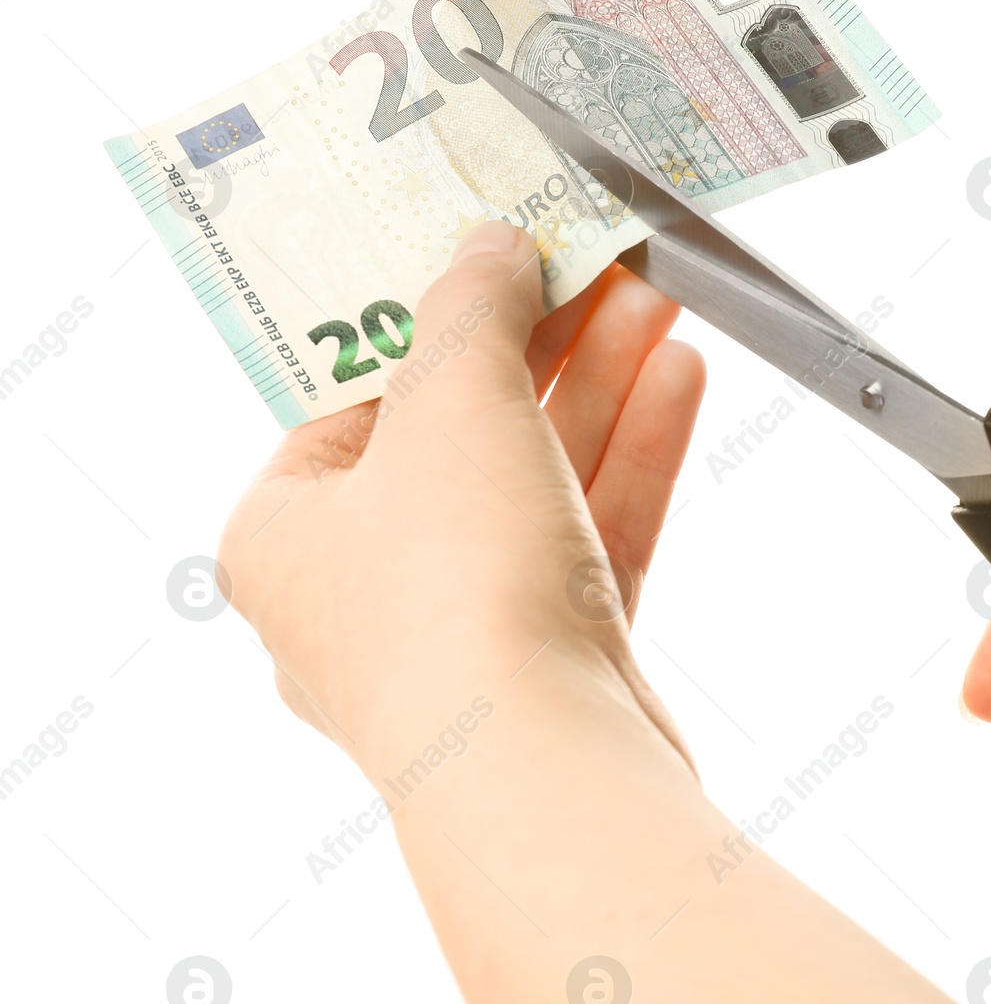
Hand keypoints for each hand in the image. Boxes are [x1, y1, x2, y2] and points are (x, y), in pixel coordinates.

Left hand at [220, 221, 703, 772]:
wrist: (543, 769)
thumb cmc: (451, 588)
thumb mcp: (451, 403)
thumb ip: (471, 309)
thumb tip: (490, 247)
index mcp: (285, 531)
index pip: (352, 393)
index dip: (428, 312)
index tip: (489, 248)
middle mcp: (362, 587)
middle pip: (457, 431)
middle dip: (538, 341)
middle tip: (594, 259)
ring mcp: (461, 631)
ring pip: (536, 481)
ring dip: (598, 385)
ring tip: (656, 297)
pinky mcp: (551, 661)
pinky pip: (588, 536)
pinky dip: (629, 457)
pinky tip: (680, 380)